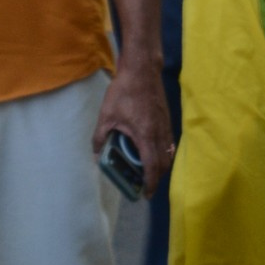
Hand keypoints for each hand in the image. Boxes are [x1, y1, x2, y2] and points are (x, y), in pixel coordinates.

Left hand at [93, 58, 173, 197]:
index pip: (152, 166)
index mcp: (146, 135)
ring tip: (149, 171)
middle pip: (164, 163)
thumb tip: (95, 154)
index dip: (150, 183)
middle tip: (146, 186)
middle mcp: (160, 133)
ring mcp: (166, 125)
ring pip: (168, 153)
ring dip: (161, 166)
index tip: (146, 194)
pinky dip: (164, 152)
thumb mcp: (106, 116)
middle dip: (156, 178)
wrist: (143, 70)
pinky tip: (153, 151)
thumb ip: (100, 137)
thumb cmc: (124, 92)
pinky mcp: (166, 118)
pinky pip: (169, 142)